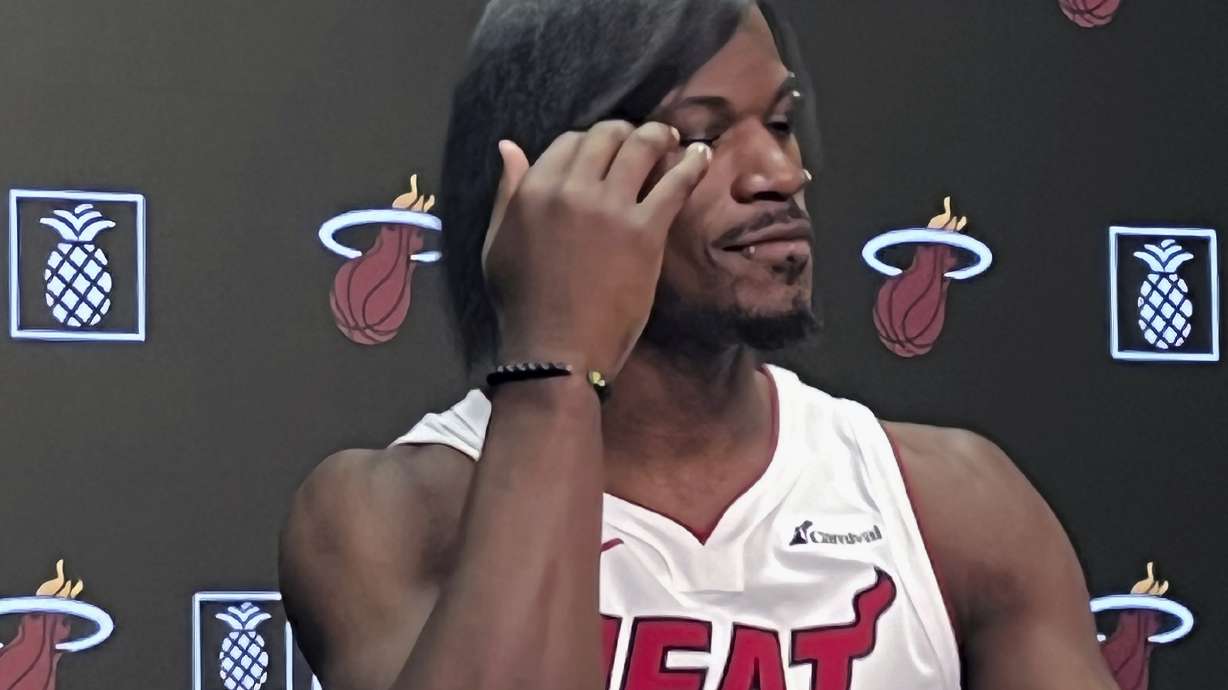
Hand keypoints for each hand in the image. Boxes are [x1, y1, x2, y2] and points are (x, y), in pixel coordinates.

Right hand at [482, 121, 711, 378]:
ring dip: (660, 137)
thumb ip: (508, 193)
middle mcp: (571, 189)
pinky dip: (691, 164)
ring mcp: (610, 208)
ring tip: (673, 139)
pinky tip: (701, 156)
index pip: (569, 141)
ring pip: (641, 147)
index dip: (590, 142)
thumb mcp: (498, 244)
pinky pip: (675, 183)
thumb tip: (509, 148)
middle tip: (642, 141)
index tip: (605, 154)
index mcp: (534, 190)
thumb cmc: (523, 305)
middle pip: (606, 136)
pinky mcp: (644, 231)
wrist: (557, 350)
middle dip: (626, 133)